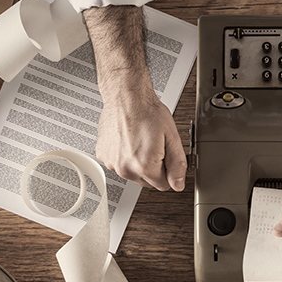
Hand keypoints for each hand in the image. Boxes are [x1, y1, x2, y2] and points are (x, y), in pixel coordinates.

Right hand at [82, 5, 185, 190]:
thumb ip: (178, 164)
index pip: (164, 185)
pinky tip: (129, 141)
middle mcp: (126, 168)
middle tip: (154, 147)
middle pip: (147, 182)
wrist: (126, 96)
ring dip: (138, 163)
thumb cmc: (147, 112)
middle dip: (154, 169)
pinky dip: (124, 156)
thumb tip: (178, 184)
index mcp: (145, 166)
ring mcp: (112, 163)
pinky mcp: (103, 156)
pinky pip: (119, 164)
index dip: (168, 171)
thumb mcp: (172, 137)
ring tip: (140, 142)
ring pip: (133, 174)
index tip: (166, 157)